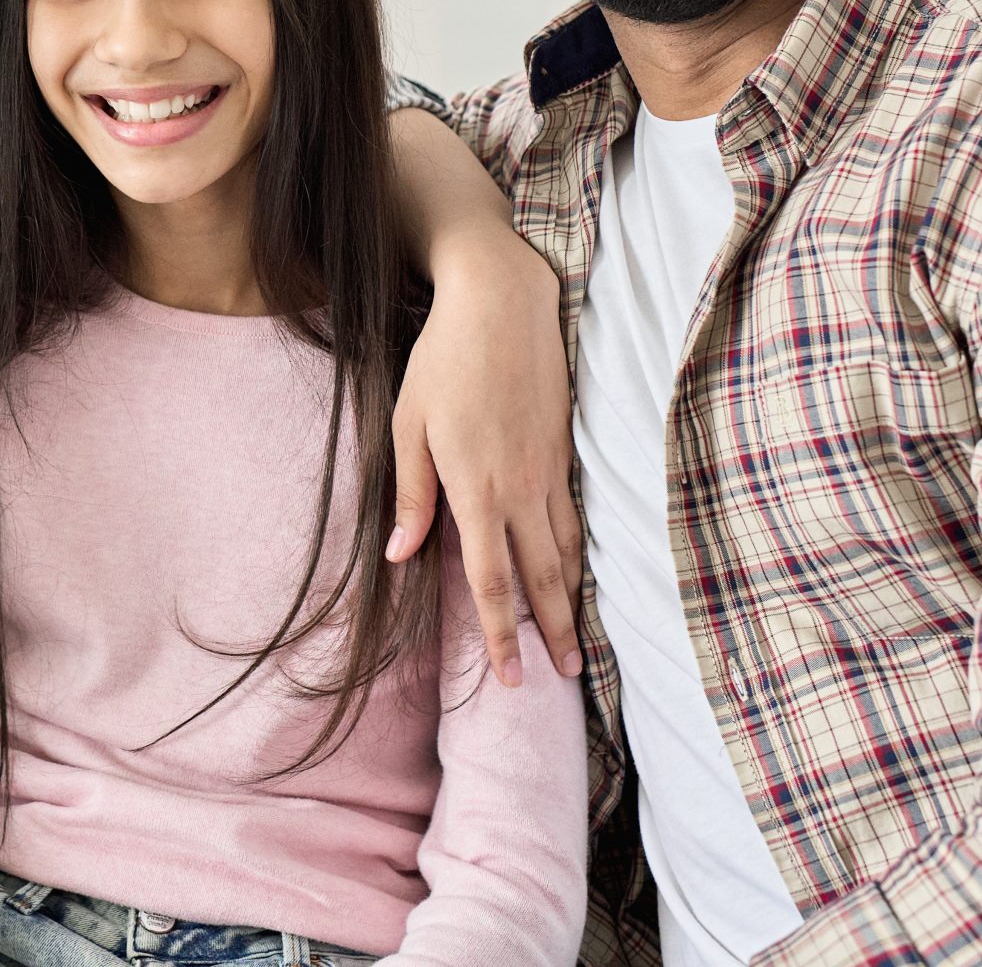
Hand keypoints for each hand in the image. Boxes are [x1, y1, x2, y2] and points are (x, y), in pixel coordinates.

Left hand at [390, 239, 581, 683]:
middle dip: (552, 633)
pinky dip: (580, 555)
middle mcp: (521, 490)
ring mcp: (550, 471)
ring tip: (578, 641)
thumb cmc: (443, 360)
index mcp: (476, 490)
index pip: (490, 582)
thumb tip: (400, 557)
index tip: (510, 679)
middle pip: (542, 579)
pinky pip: (575, 517)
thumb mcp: (408, 425)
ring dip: (572, 601)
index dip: (500, 635)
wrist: (502, 303)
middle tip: (566, 678)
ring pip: (567, 552)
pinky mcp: (565, 449)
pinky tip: (579, 572)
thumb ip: (410, 496)